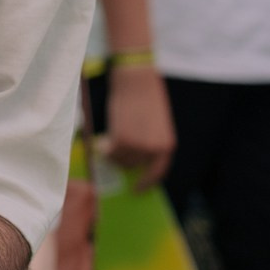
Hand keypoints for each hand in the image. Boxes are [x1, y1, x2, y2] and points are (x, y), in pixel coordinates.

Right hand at [103, 64, 175, 187]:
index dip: (146, 183)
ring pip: (119, 159)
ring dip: (112, 151)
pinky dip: (104, 147)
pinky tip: (103, 138)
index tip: (137, 189)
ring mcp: (137, 146)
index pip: (157, 172)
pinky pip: (109, 152)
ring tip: (109, 138)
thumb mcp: (154, 124)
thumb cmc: (146, 97)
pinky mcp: (121, 140)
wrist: (136, 79)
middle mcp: (153, 149)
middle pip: (133, 166)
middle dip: (122, 159)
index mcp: (166, 145)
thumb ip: (149, 141)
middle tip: (114, 149)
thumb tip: (133, 159)